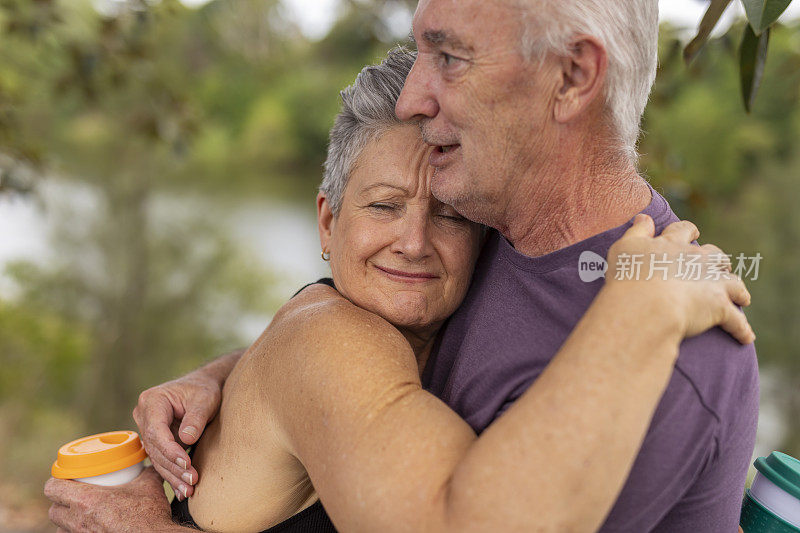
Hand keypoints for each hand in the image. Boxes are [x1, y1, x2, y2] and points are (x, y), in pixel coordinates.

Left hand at [44, 467, 178, 532]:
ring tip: (83, 515)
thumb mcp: (149, 487)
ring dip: (68, 522)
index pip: (52, 488)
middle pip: (53, 511)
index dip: (55, 481)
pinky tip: (92, 529)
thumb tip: (148, 465)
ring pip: (61, 529)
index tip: (64, 477)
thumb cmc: (148, 516)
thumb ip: (147, 472)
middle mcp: (78, 521)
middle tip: (75, 496)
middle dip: (61, 503)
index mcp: (86, 500)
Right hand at [133, 373, 221, 499]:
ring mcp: (147, 429)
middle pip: (155, 448)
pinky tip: (182, 490)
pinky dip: (173, 474)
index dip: (170, 450)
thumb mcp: (205, 399)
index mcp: (152, 401)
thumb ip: (196, 418)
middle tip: (193, 481)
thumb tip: (186, 440)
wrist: (202, 387)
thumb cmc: (203, 389)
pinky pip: (162, 460)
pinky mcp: (155, 441)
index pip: (156, 431)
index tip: (187, 463)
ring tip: (189, 489)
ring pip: (157, 458)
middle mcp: (144, 415)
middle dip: (174, 467)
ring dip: (173, 475)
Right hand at [606, 214, 753, 343]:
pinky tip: (746, 337)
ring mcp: (712, 284)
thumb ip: (637, 231)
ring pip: (734, 283)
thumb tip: (644, 217)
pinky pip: (737, 321)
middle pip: (715, 256)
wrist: (647, 305)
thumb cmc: (629, 277)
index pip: (684, 230)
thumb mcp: (625, 247)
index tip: (694, 231)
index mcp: (673, 245)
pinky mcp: (720, 309)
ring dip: (738, 290)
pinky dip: (742, 329)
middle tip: (719, 267)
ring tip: (742, 297)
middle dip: (718, 261)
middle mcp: (697, 260)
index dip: (689, 230)